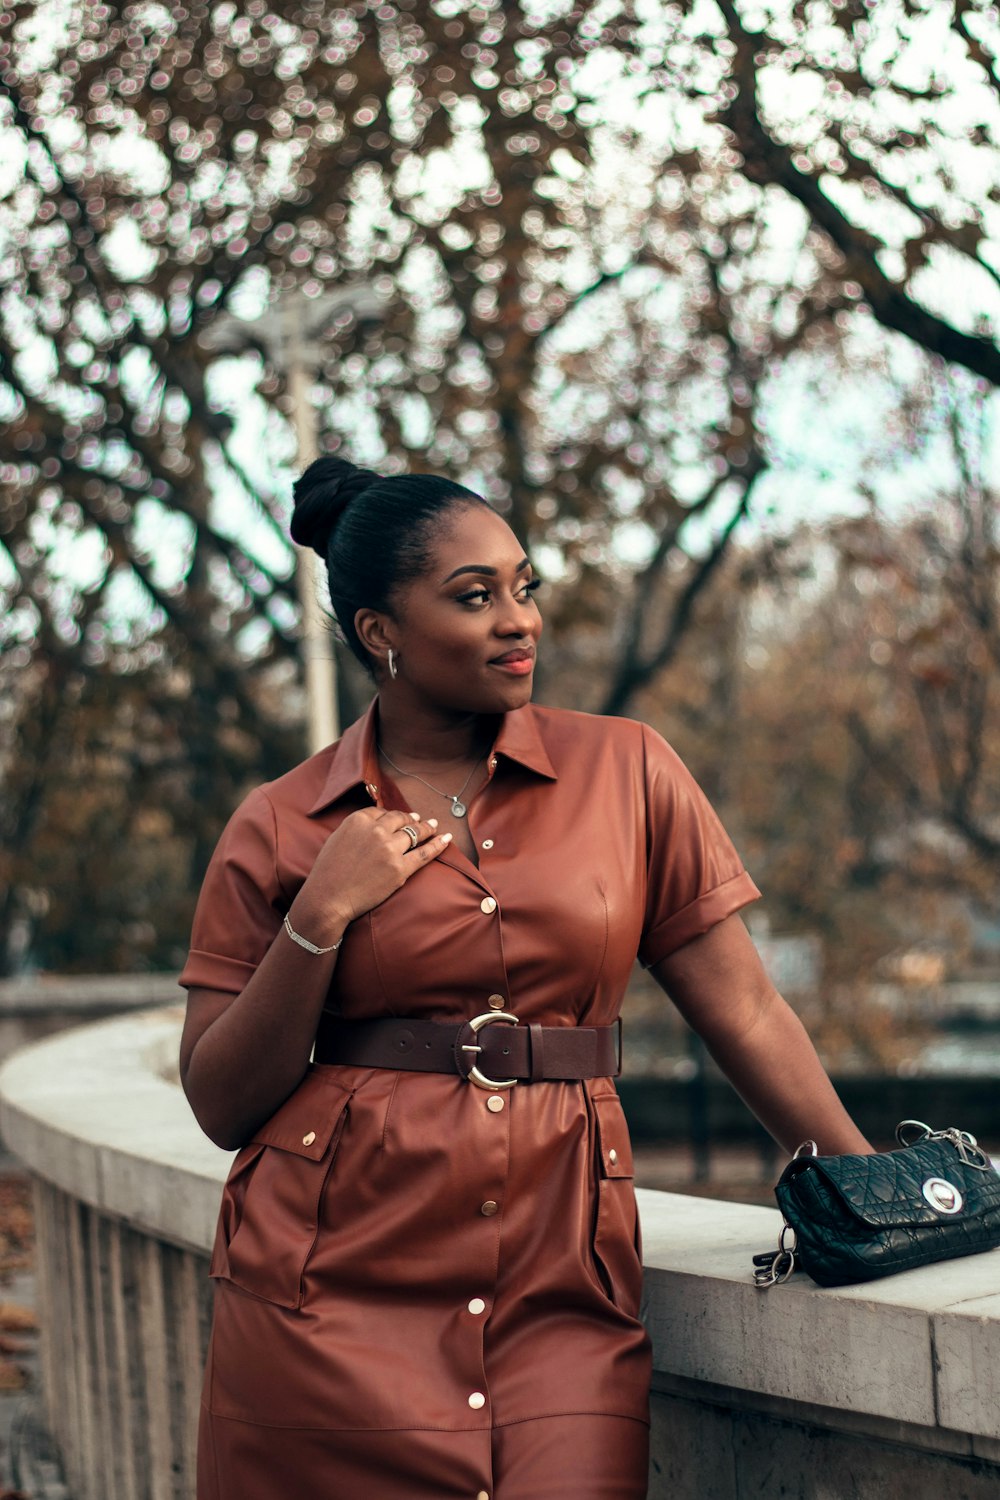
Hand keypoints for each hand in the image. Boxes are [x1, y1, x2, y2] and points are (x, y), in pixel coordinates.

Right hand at [289, 808, 450, 940]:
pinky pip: (425, 853)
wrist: (328, 898)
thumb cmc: (328, 872)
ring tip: (434, 825)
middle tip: (420, 819)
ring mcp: (390, 849)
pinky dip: (438, 844)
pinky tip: (447, 838)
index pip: (383, 812)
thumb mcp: (338, 838)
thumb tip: (375, 821)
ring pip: (415, 832)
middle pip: (401, 819)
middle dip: (411, 819)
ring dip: (427, 827)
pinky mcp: (400, 868)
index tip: (402, 817)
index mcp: (358, 820)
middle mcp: (376, 830)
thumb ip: (357, 828)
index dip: (394, 815)